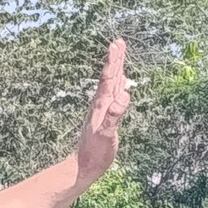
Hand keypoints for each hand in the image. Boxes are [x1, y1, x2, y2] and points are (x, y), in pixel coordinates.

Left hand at [74, 39, 131, 184]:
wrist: (83, 165)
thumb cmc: (95, 152)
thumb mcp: (106, 135)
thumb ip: (114, 116)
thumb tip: (124, 95)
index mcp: (102, 105)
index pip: (108, 78)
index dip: (113, 62)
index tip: (116, 44)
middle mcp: (101, 104)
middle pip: (109, 77)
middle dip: (115, 59)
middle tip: (118, 42)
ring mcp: (102, 110)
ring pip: (111, 84)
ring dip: (116, 69)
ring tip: (119, 55)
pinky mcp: (105, 117)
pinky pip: (113, 96)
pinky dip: (118, 85)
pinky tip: (120, 84)